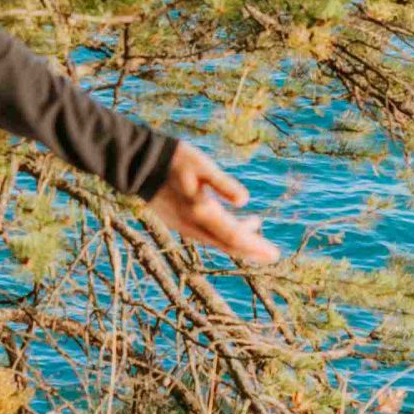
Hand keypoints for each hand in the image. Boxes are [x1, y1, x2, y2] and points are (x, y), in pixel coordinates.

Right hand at [144, 144, 279, 265]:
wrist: (138, 163)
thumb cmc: (174, 160)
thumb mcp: (202, 166)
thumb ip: (223, 184)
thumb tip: (245, 201)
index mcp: (202, 212)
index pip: (235, 237)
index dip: (256, 246)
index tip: (275, 254)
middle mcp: (193, 225)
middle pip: (227, 245)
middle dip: (250, 250)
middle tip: (270, 254)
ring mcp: (183, 225)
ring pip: (216, 241)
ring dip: (237, 243)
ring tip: (254, 234)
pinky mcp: (177, 221)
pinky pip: (205, 236)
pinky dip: (222, 236)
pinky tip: (228, 225)